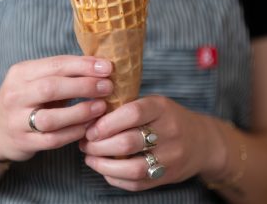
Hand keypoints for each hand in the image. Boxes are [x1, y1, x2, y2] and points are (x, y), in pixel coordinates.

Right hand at [0, 55, 112, 161]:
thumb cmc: (29, 98)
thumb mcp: (38, 79)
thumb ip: (64, 73)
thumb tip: (101, 66)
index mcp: (21, 72)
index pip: (56, 64)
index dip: (83, 65)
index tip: (107, 68)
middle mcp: (15, 95)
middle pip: (52, 87)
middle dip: (84, 86)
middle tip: (108, 87)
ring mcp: (17, 121)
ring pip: (51, 117)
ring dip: (81, 111)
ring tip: (101, 107)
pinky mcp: (23, 142)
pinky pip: (53, 139)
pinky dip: (74, 132)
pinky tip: (89, 126)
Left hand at [80, 95, 225, 190]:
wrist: (201, 141)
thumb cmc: (168, 117)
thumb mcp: (153, 103)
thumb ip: (127, 107)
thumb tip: (91, 116)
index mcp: (162, 108)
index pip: (132, 113)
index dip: (106, 123)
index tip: (90, 128)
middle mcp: (169, 132)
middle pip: (128, 142)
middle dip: (99, 145)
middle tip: (85, 143)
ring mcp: (171, 157)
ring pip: (132, 168)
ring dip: (103, 165)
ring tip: (90, 157)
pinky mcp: (168, 176)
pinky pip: (137, 183)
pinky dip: (115, 178)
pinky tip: (104, 169)